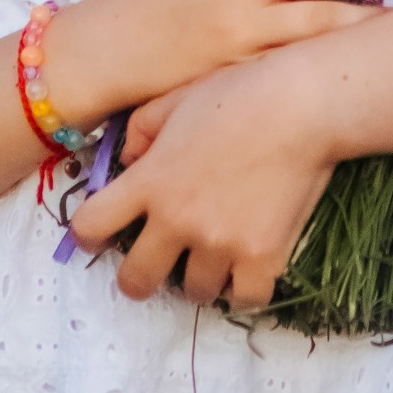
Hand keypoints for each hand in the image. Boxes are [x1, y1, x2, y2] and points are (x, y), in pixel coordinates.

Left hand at [72, 51, 333, 311]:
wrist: (302, 105)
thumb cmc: (239, 92)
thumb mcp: (175, 100)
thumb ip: (141, 132)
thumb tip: (129, 162)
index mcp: (150, 182)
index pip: (91, 227)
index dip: (89, 234)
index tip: (101, 233)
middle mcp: (177, 221)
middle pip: (135, 280)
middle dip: (138, 277)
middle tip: (154, 265)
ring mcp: (220, 244)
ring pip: (193, 293)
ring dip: (197, 278)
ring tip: (210, 259)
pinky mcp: (262, 258)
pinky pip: (244, 299)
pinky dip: (242, 290)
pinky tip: (245, 270)